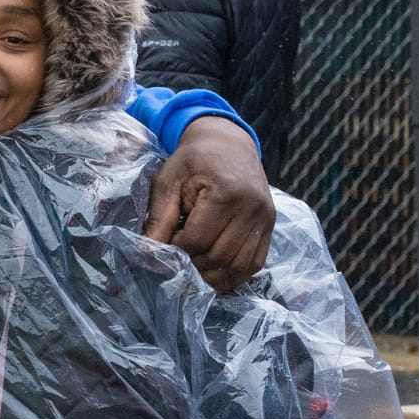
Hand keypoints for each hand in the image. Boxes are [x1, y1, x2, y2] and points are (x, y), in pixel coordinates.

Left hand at [143, 115, 273, 292]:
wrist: (229, 143)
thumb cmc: (193, 160)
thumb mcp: (168, 180)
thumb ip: (158, 217)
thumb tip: (148, 252)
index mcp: (226, 193)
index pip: (198, 240)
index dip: (178, 249)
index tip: (168, 241)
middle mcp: (252, 208)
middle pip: (220, 257)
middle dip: (195, 264)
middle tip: (180, 256)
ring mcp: (265, 218)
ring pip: (240, 266)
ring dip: (215, 275)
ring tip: (195, 266)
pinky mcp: (270, 225)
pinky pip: (255, 262)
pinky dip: (235, 273)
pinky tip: (216, 271)